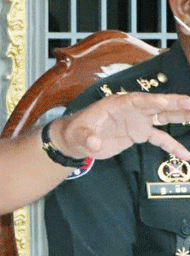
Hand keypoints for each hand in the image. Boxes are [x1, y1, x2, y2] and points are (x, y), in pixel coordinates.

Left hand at [51, 92, 189, 160]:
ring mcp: (136, 121)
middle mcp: (130, 109)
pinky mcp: (138, 133)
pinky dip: (172, 146)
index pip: (136, 100)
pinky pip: (159, 138)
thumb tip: (93, 143)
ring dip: (180, 116)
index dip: (151, 101)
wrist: (76, 141)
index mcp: (115, 104)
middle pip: (156, 104)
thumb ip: (86, 138)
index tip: (165, 101)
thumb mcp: (78, 135)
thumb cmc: (75, 132)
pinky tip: (186, 155)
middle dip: (175, 103)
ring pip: (163, 117)